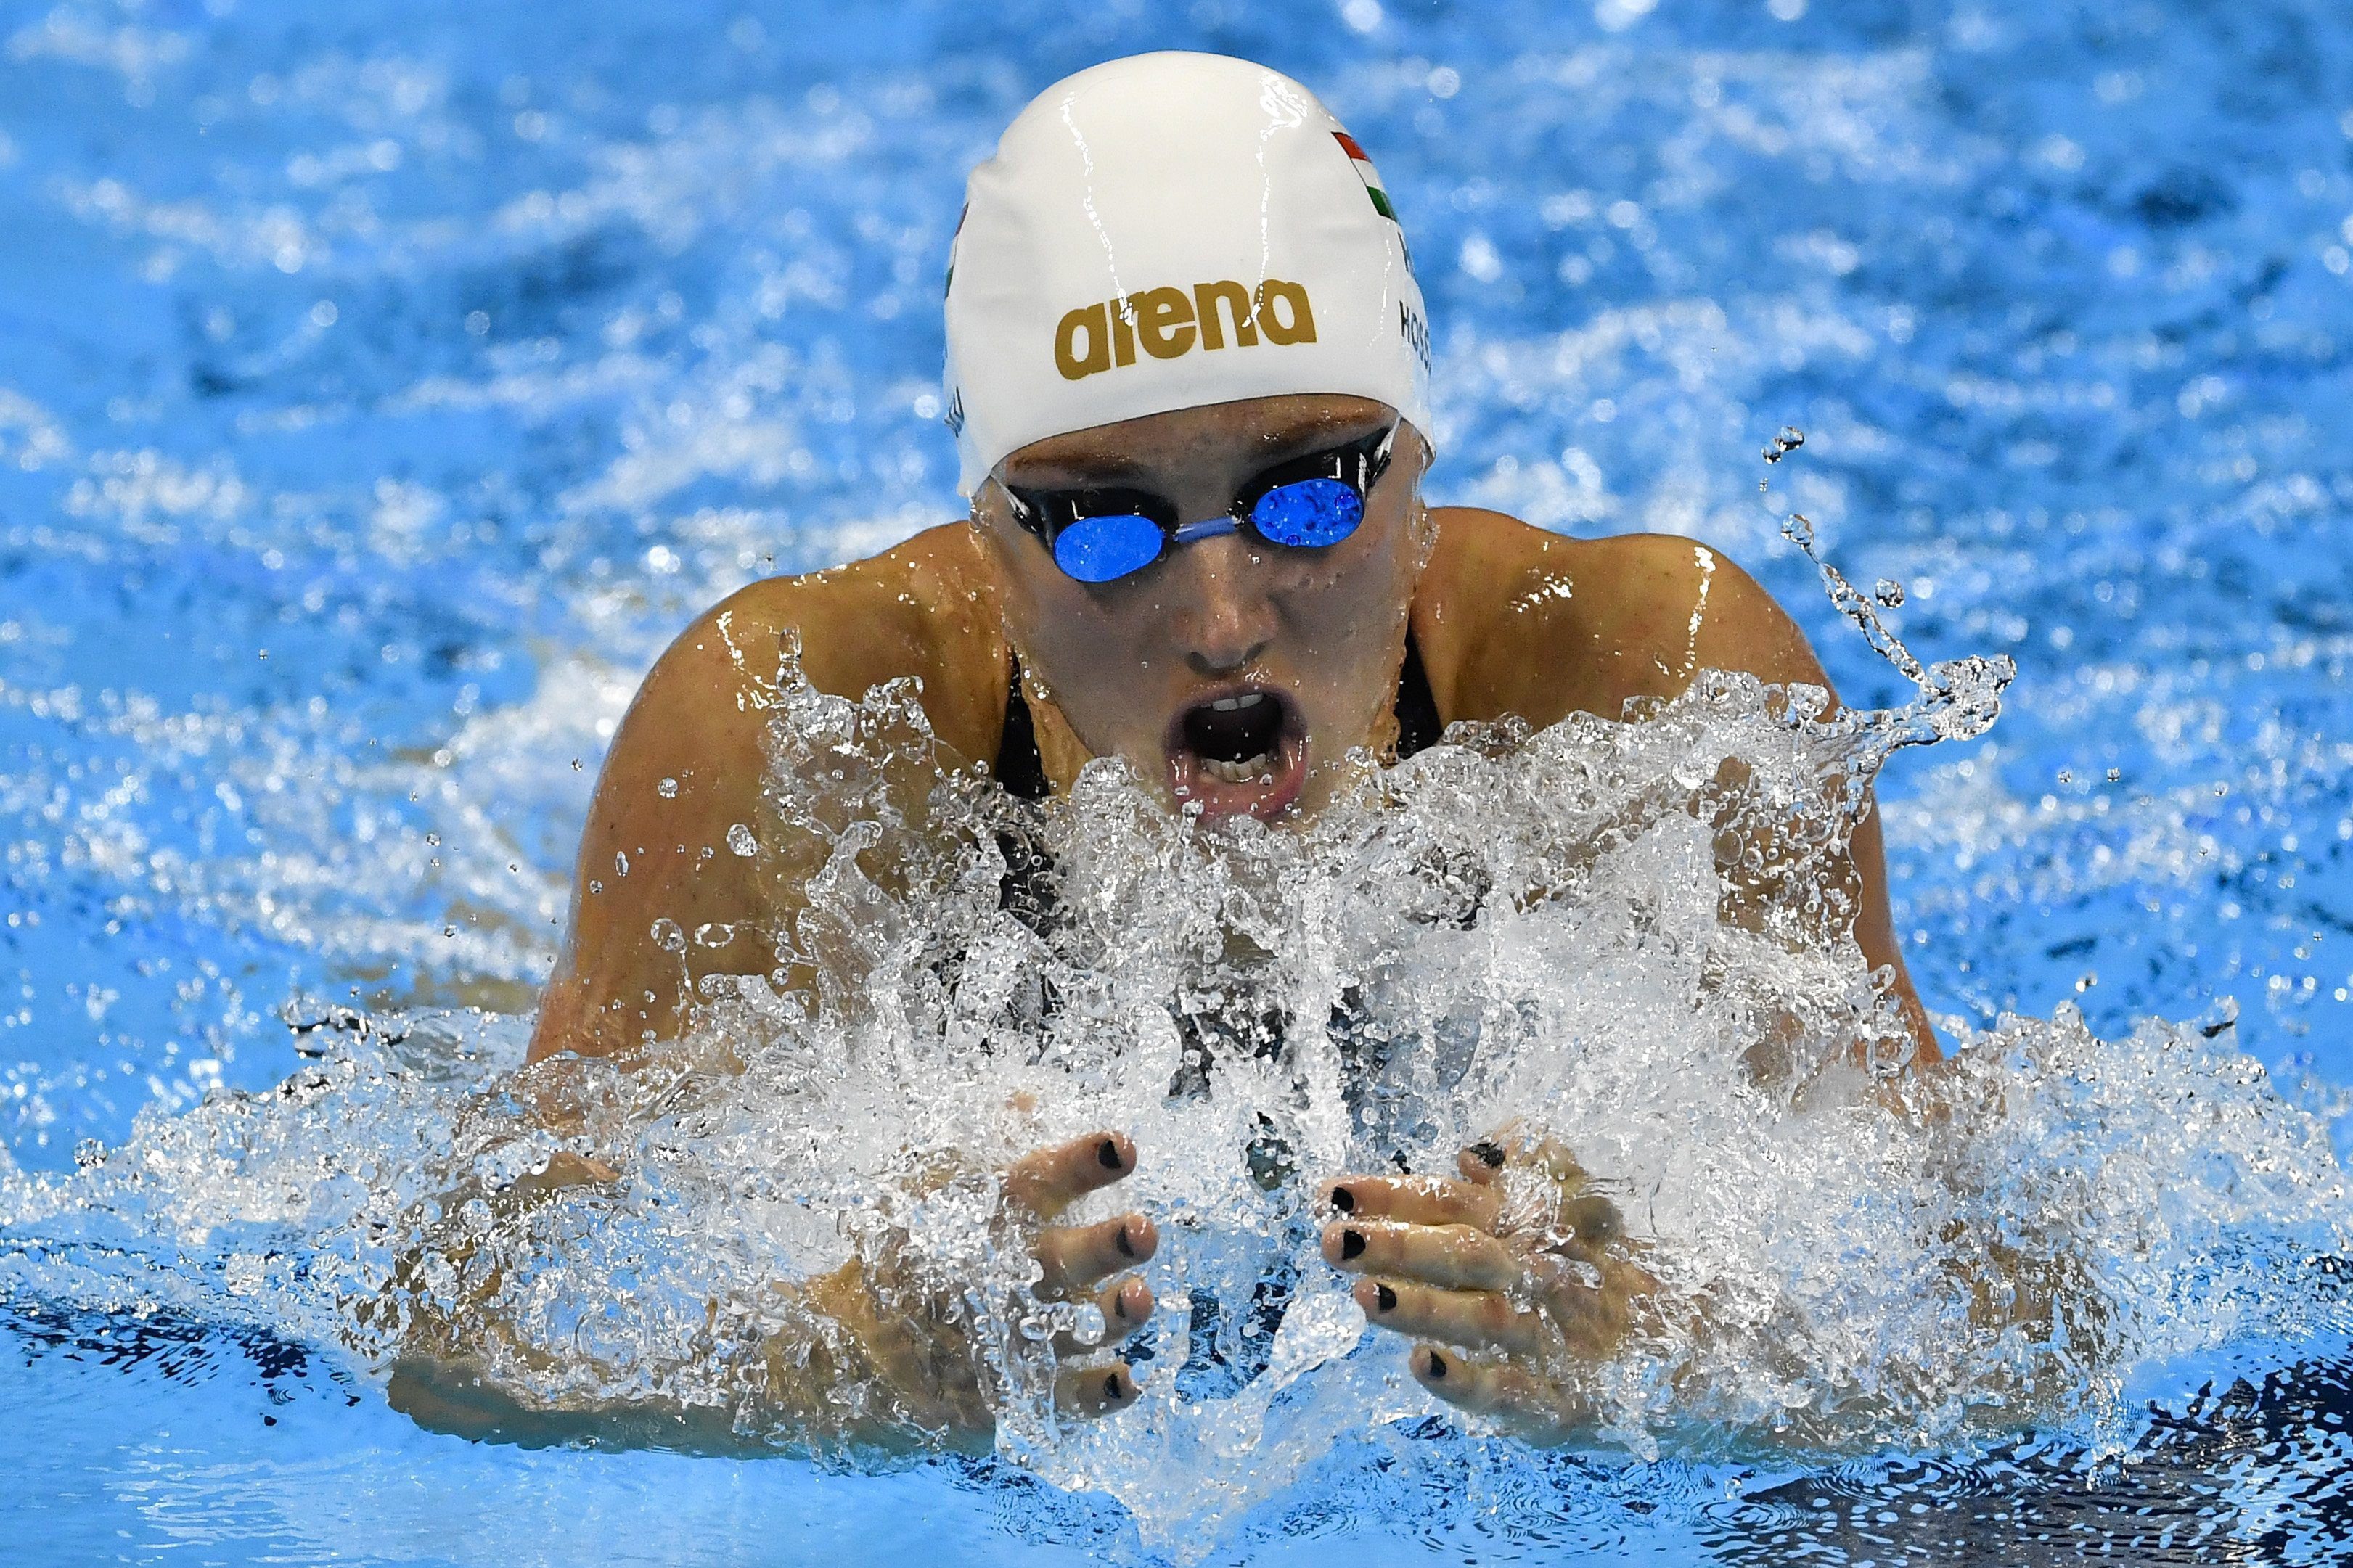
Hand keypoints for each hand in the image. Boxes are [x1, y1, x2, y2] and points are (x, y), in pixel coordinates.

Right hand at [815, 1128, 1159, 1437]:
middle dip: (1103, 1246)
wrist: (839, 1350)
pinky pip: (1054, 1400)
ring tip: (1144, 1298)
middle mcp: (994, 1278)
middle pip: (1057, 1260)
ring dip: (1110, 1315)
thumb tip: (1033, 1095)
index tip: (1123, 1144)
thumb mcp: (924, 1187)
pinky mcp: (1002, 1396)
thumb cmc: (898, 1256)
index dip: (1079, 1163)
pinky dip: (1092, 1394)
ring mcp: (999, 1342)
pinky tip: (1127, 1379)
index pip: (1033, 1181)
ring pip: (1067, 1329)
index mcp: (978, 1218)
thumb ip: (980, 1143)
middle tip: (1143, 1230)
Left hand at [1321, 1125, 1656, 1443]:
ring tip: (1364, 1294)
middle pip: (1471, 1254)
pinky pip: (1520, 1395)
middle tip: (1333, 1239)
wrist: (1737, 1356)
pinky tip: (1422, 1367)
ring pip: (1489, 1320)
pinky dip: (1470, 1382)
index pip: (1463, 1204)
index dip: (1396, 1196)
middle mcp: (1554, 1280)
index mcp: (1547, 1231)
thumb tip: (1472, 1152)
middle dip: (1399, 1244)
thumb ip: (1541, 1170)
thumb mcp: (1596, 1217)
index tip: (1331, 1191)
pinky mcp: (1577, 1408)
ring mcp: (1567, 1345)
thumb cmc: (1640, 1282)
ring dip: (1423, 1308)